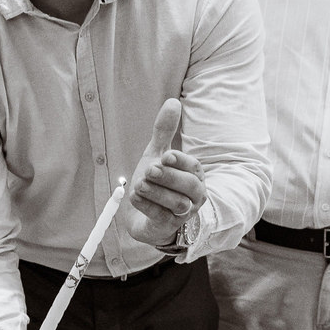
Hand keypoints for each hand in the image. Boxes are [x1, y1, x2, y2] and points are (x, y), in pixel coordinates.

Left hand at [126, 98, 205, 246]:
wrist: (145, 215)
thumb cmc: (157, 182)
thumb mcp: (157, 155)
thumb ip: (164, 131)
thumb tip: (172, 102)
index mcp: (194, 175)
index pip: (194, 167)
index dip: (180, 161)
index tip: (165, 155)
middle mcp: (194, 195)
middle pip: (190, 187)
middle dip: (169, 177)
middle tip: (149, 169)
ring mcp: (183, 214)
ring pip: (177, 204)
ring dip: (157, 192)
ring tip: (140, 184)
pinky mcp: (168, 227)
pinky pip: (161, 217)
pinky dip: (147, 206)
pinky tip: (135, 196)